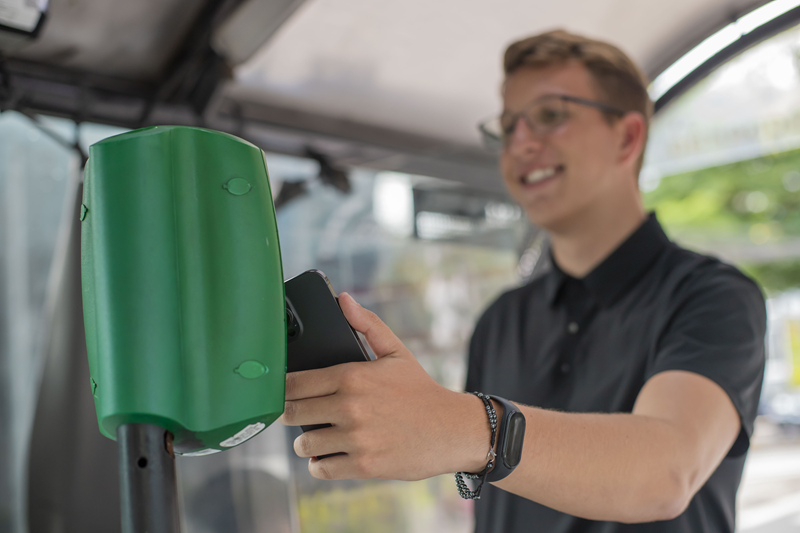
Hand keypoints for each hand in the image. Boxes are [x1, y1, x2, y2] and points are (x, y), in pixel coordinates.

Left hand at [279, 293, 490, 480]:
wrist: (451, 429)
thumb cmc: (421, 390)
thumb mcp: (396, 352)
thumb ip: (367, 324)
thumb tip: (344, 300)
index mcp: (352, 376)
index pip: (294, 383)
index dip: (282, 388)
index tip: (282, 391)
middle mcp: (349, 406)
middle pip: (292, 412)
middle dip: (288, 414)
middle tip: (293, 413)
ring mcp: (355, 438)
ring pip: (303, 443)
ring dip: (304, 441)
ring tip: (315, 435)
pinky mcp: (363, 465)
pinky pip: (321, 468)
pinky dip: (319, 464)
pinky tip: (326, 456)